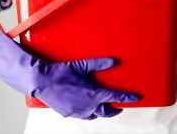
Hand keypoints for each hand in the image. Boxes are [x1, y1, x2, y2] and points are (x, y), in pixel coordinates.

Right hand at [0, 33, 138, 119]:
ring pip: (94, 115)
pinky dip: (87, 111)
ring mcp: (77, 111)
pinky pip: (82, 115)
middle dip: (115, 110)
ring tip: (102, 105)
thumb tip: (113, 61)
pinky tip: (85, 105)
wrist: (41, 81)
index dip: (127, 98)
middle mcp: (87, 105)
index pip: (114, 97)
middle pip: (106, 112)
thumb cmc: (60, 73)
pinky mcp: (68, 113)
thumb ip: (99, 63)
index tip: (135, 98)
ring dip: (101, 111)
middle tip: (118, 106)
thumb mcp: (82, 65)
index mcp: (92, 94)